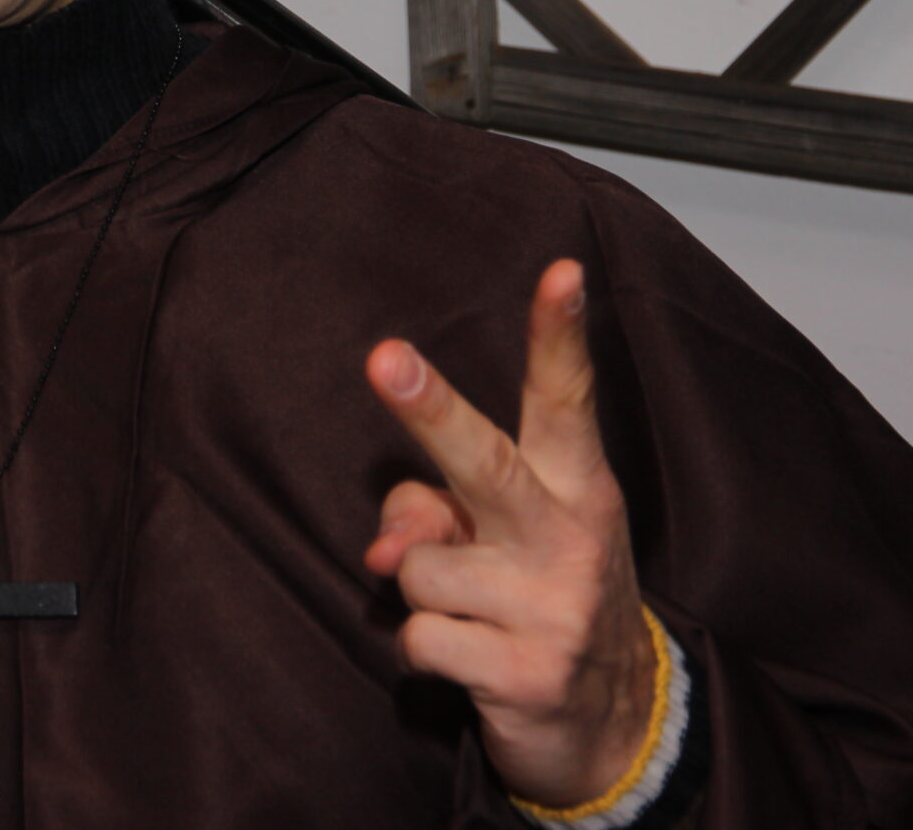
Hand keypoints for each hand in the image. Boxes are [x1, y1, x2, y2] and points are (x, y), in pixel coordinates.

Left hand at [364, 260, 653, 806]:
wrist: (611, 723)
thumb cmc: (537, 593)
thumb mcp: (505, 540)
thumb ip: (436, 510)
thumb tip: (385, 550)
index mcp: (575, 486)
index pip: (566, 400)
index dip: (559, 335)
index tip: (561, 271)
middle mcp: (570, 537)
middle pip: (484, 463)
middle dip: (430, 409)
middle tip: (385, 356)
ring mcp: (552, 608)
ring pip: (417, 566)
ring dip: (423, 592)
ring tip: (475, 612)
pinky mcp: (525, 674)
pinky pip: (417, 638)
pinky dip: (425, 651)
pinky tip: (473, 661)